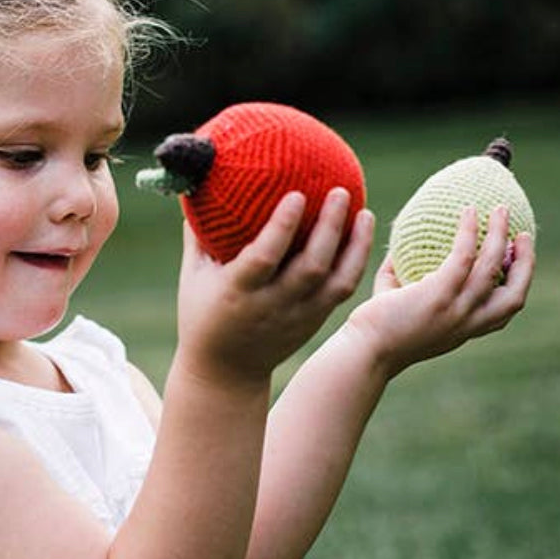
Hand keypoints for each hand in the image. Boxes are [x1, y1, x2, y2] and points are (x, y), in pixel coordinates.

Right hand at [176, 188, 375, 385]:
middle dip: (330, 228)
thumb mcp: (194, 277)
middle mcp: (272, 306)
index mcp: (239, 292)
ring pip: (336, 281)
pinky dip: (355, 263)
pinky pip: (342, 291)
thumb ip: (198, 236)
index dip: (283, 226)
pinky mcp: (314, 322)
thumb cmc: (203, 315)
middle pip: (311, 267)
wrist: (226, 373)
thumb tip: (201, 185)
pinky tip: (362, 236)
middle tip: (341, 192)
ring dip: (355, 246)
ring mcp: (298, 316)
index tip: (298, 194)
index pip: (265, 257)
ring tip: (365, 212)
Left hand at [348, 205, 535, 378]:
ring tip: (500, 210)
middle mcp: (467, 323)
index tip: (517, 262)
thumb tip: (397, 247)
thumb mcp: (397, 303)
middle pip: (514, 296)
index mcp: (462, 330)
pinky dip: (469, 233)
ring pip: (493, 268)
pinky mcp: (439, 295)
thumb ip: (401, 278)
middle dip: (526, 264)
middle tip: (524, 235)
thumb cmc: (374, 327)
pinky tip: (468, 213)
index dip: (516, 287)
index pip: (502, 313)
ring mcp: (457, 310)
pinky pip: (463, 257)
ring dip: (501, 237)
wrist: (364, 349)